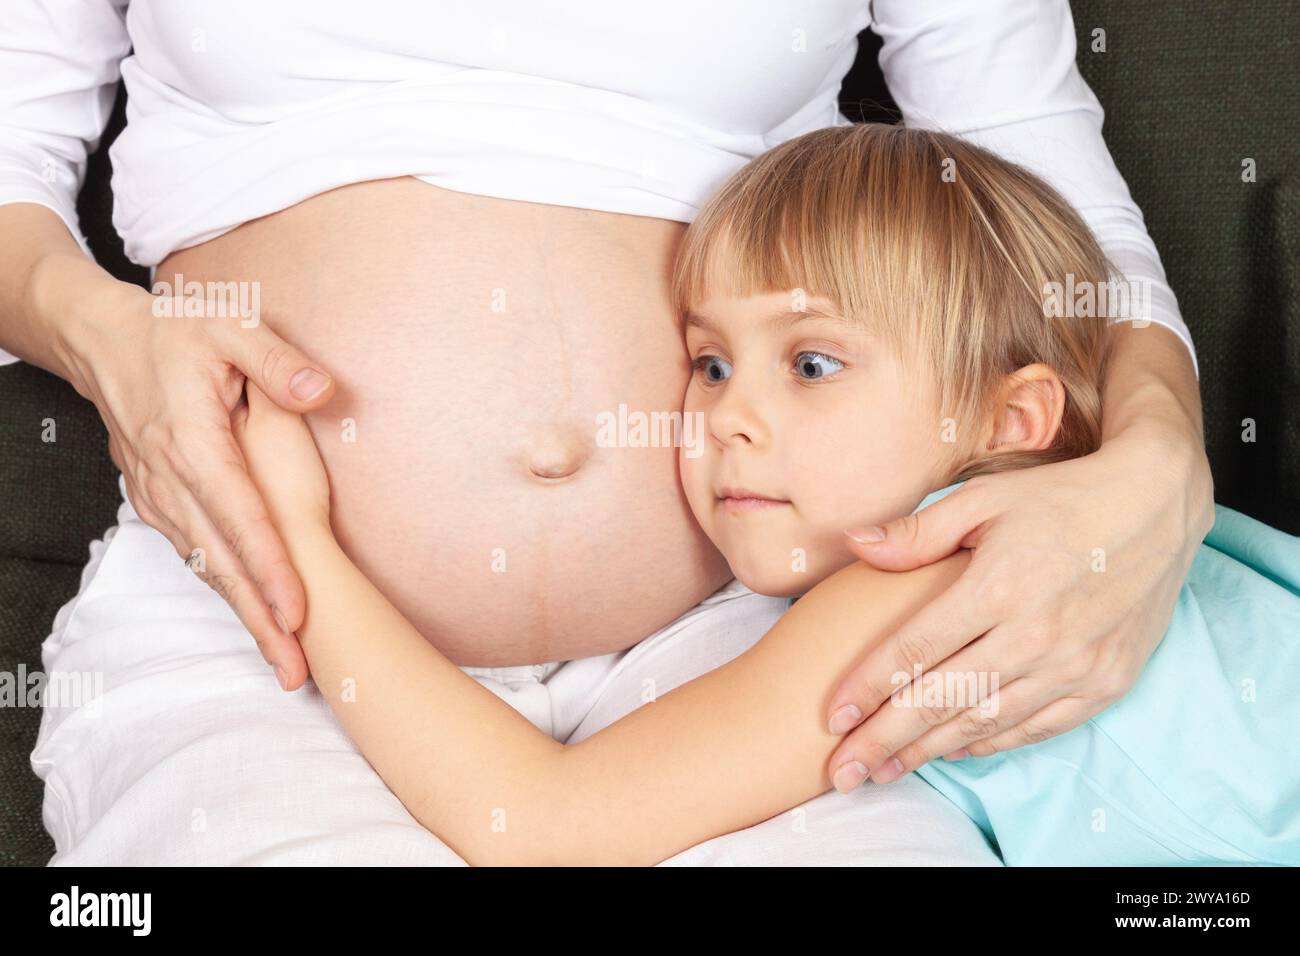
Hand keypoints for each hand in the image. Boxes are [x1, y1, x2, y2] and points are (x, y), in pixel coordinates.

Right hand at [58, 274, 335, 690]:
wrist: (102, 343)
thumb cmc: (174, 333)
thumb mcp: (228, 326)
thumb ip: (276, 361)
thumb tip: (322, 391)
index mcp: (193, 442)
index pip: (239, 516)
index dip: (268, 565)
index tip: (297, 610)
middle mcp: (171, 480)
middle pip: (222, 562)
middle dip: (260, 619)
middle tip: (298, 670)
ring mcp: (159, 497)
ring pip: (207, 567)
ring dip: (244, 616)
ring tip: (285, 662)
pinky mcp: (157, 504)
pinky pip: (193, 555)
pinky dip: (222, 590)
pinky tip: (251, 618)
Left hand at [823, 425, 1213, 790]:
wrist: (1158, 503)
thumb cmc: (1062, 496)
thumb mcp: (984, 499)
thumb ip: (917, 532)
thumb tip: (854, 544)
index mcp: (999, 587)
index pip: (915, 651)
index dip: (868, 687)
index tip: (832, 716)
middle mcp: (1037, 635)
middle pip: (943, 700)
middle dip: (886, 739)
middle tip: (845, 771)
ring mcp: (1076, 665)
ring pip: (987, 723)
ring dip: (931, 751)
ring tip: (886, 768)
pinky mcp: (1107, 682)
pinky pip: (1036, 728)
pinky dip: (991, 743)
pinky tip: (952, 750)